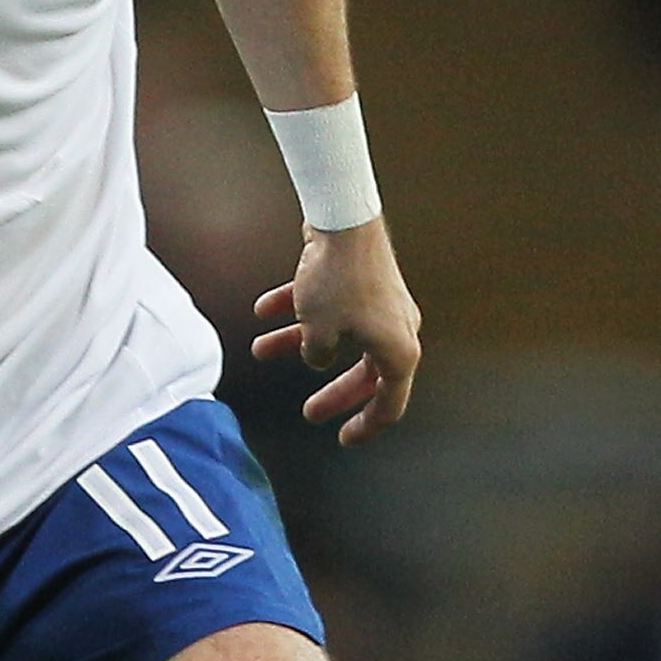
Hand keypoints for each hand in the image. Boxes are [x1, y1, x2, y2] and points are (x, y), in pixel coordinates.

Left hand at [253, 219, 420, 445]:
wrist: (344, 221)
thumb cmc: (338, 280)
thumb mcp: (318, 333)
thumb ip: (316, 355)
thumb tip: (316, 356)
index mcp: (398, 351)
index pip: (389, 404)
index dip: (365, 426)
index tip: (345, 438)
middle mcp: (396, 329)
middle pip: (363, 375)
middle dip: (332, 393)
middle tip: (309, 411)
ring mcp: (380, 305)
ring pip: (339, 337)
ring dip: (298, 345)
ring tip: (261, 349)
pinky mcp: (361, 282)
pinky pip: (329, 305)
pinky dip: (297, 309)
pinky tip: (263, 310)